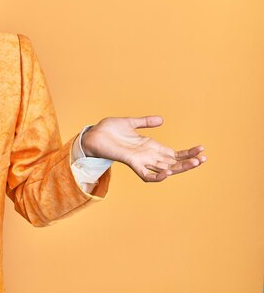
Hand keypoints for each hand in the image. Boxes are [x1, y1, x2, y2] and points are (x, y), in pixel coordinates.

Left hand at [81, 116, 205, 181]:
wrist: (93, 134)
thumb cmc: (109, 129)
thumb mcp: (131, 123)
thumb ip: (145, 122)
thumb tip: (161, 119)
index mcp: (150, 146)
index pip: (173, 153)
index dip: (187, 153)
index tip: (201, 149)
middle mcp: (147, 155)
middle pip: (173, 162)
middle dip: (189, 161)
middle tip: (204, 158)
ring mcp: (141, 160)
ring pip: (165, 169)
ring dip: (180, 168)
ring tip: (195, 163)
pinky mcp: (131, 162)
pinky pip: (146, 175)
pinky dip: (157, 176)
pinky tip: (168, 172)